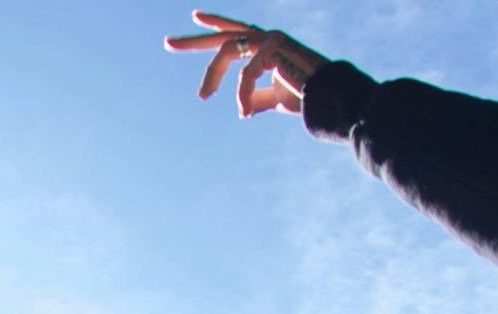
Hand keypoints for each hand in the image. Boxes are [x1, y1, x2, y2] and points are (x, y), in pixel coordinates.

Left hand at [165, 11, 326, 117]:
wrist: (329, 95)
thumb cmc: (306, 95)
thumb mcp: (276, 98)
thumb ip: (258, 98)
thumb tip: (242, 110)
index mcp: (268, 44)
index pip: (237, 30)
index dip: (216, 23)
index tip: (196, 18)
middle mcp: (267, 36)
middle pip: (223, 36)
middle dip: (194, 41)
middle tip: (168, 43)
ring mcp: (269, 39)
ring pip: (226, 52)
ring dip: (211, 75)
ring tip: (203, 96)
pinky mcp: (272, 49)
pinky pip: (244, 76)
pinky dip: (241, 96)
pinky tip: (243, 112)